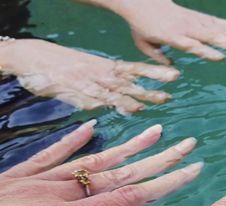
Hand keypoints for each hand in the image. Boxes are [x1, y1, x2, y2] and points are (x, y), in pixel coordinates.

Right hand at [0, 39, 179, 113]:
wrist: (32, 57)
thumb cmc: (63, 64)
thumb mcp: (91, 69)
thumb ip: (110, 87)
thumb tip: (128, 104)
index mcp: (107, 67)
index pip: (136, 69)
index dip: (155, 71)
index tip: (175, 75)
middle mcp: (102, 75)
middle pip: (131, 82)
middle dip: (150, 89)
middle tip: (170, 95)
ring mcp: (89, 84)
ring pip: (115, 91)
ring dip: (133, 98)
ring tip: (151, 103)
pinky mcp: (76, 93)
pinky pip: (94, 101)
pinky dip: (108, 105)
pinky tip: (125, 110)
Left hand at [88, 0, 225, 62]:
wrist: (143, 1)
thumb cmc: (142, 26)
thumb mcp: (144, 44)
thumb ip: (158, 57)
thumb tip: (174, 69)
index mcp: (173, 36)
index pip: (193, 45)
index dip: (207, 51)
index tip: (223, 57)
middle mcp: (189, 28)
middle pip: (213, 37)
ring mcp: (197, 21)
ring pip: (223, 29)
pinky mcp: (203, 17)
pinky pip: (222, 23)